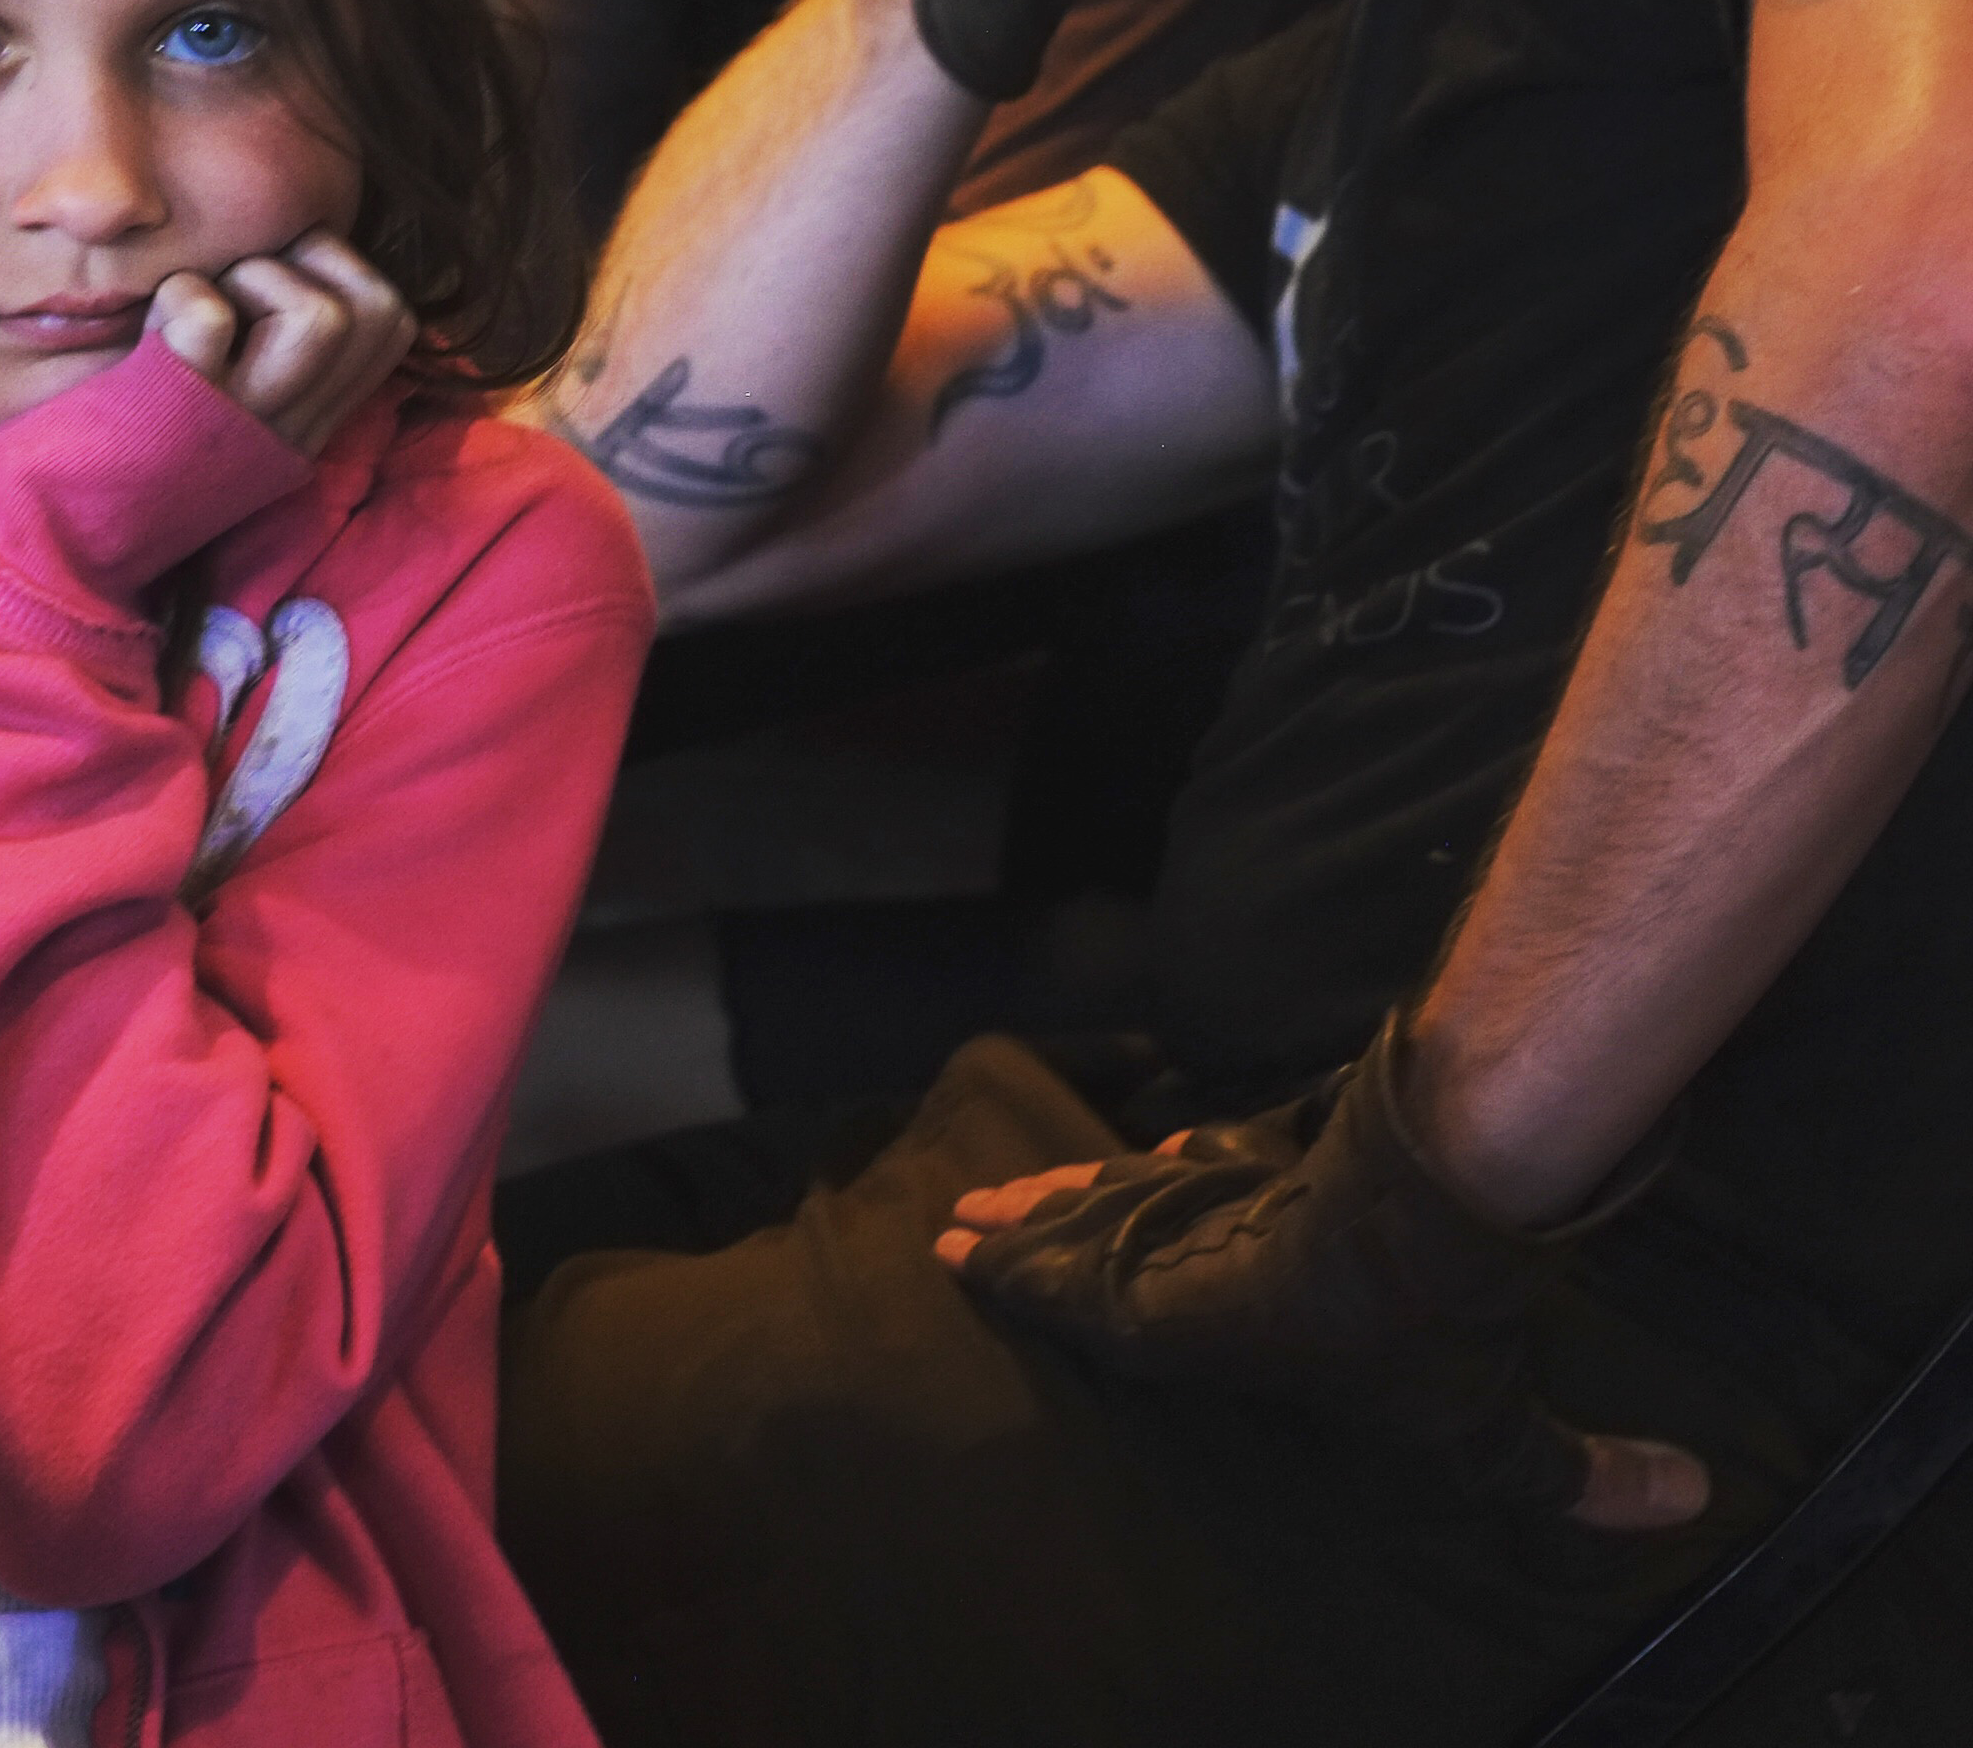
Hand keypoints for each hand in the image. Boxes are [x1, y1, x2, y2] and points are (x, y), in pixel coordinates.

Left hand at [149, 228, 416, 458]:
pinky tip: (150, 330)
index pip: (396, 323)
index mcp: (309, 419)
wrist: (55, 529)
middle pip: (380, 312)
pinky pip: (209, 319)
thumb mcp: (227, 394)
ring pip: (322, 317)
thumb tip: (292, 237)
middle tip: (239, 286)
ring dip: (255, 277)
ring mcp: (242, 426)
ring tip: (201, 306)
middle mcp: (292, 429)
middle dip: (311, 260)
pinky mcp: (182, 418)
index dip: (344, 269)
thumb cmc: (128, 437)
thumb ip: (269, 339)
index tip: (272, 280)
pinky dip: (178, 297)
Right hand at [929, 1014, 1707, 1532]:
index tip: (959, 1255)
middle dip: (1017, 1238)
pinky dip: (1127, 1162)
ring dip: (1050, 1195)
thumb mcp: (1496, 1430)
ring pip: (1107, 1191)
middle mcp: (1182, 1264)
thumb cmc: (1430, 1332)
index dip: (1027, 1283)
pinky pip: (1165, 1160)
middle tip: (952, 1222)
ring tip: (990, 1189)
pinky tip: (1132, 1150)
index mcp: (1194, 1331)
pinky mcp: (1249, 1154)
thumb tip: (1694, 1498)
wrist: (1426, 1204)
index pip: (1093, 1310)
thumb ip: (1579, 1473)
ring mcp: (1210, 1198)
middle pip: (1080, 1240)